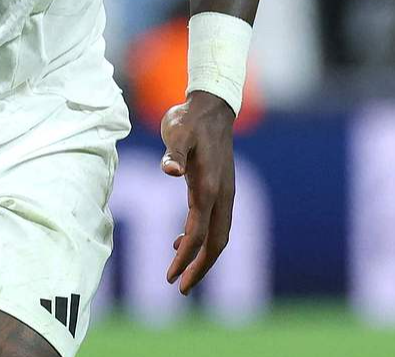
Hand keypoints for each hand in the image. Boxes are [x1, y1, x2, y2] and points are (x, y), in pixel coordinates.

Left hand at [161, 90, 236, 293]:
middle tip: (179, 288)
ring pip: (218, 235)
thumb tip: (170, 170)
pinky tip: (179, 240)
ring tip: (181, 273)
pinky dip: (200, 237)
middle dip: (199, 267)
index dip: (186, 258)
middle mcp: (222, 195)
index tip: (170, 278)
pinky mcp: (221, 188)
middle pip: (216, 243)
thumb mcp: (177, 133)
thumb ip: (174, 154)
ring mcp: (225, 192)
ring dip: (202, 256)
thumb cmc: (189, 120)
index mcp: (210, 188)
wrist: (211, 106)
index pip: (198, 234)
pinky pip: (214, 222)